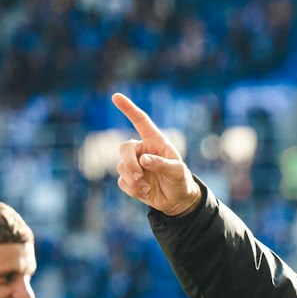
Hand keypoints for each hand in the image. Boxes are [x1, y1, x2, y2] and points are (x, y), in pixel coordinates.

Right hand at [112, 93, 201, 216]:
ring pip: (121, 167)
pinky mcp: (129, 179)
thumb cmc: (180, 180)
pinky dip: (133, 189)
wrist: (177, 200)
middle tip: (139, 176)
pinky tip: (145, 192)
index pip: (141, 121)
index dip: (129, 109)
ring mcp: (134, 165)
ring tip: (147, 188)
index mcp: (155, 142)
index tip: (116, 97)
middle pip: (124, 148)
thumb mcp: (177, 172)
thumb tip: (143, 159)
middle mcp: (142, 150)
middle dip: (129, 163)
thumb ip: (162, 164)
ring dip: (133, 180)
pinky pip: (122, 182)